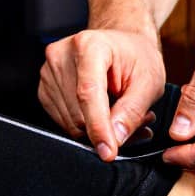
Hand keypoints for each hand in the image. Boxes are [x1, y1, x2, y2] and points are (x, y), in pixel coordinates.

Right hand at [39, 28, 165, 160]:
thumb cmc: (137, 57)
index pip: (88, 94)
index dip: (99, 127)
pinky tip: (103, 112)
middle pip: (78, 113)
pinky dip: (85, 125)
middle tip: (134, 124)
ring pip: (70, 123)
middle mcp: (61, 56)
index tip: (108, 152)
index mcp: (89, 46)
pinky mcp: (45, 89)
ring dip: (96, 129)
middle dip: (106, 130)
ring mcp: (48, 72)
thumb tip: (115, 138)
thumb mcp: (150, 81)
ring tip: (120, 115)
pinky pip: (64, 122)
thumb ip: (133, 111)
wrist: (121, 43)